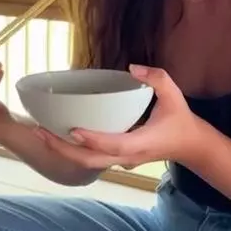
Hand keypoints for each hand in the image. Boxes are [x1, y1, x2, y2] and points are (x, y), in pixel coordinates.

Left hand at [34, 65, 203, 170]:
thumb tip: (133, 68)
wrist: (190, 146)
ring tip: (41, 133)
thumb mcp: (174, 95)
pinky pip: (91, 158)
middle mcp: (128, 156)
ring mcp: (121, 161)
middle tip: (40, 131)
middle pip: (90, 160)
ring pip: (87, 162)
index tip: (73, 130)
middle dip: (63, 148)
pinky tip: (57, 136)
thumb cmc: (180, 120)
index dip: (93, 139)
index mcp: (141, 143)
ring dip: (63, 150)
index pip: (114, 144)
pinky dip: (72, 150)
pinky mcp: (117, 158)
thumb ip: (157, 78)